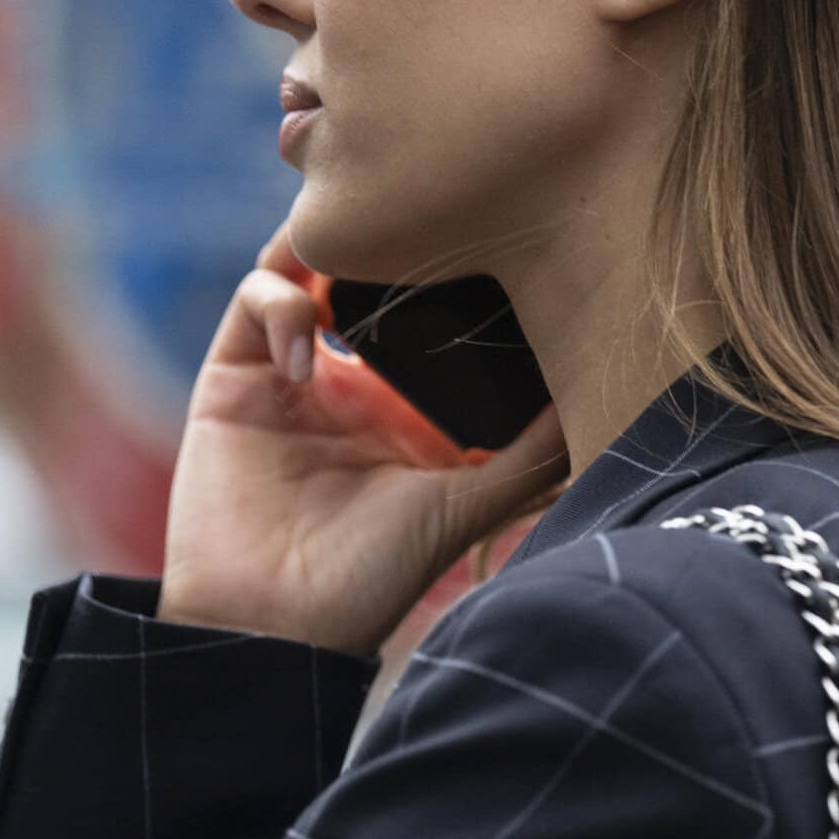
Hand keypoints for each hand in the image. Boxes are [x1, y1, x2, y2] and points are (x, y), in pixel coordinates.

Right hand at [158, 222, 568, 657]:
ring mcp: (286, 373)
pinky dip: (280, 302)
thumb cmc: (373, 580)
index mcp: (402, 404)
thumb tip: (605, 393)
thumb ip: (531, 454)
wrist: (275, 625)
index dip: (444, 265)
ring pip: (304, 265)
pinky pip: (254, 299)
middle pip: (362, 271)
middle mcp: (346, 380)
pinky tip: (307, 354)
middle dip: (386, 235)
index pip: (424, 307)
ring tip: (361, 256)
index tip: (480, 236)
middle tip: (421, 214)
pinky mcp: (233, 375)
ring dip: (327, 246)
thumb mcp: (468, 506)